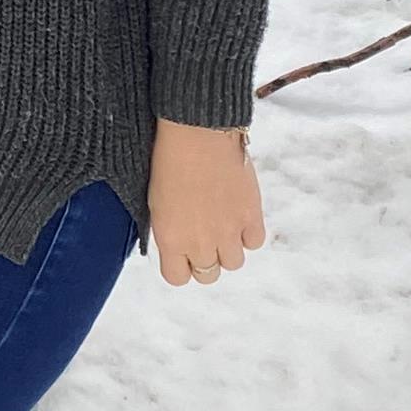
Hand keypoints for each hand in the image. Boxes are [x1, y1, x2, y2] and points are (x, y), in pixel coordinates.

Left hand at [146, 121, 263, 290]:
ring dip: (228, 247)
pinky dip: (248, 232)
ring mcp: (228, 231)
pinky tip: (239, 214)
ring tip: (222, 224)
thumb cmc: (169, 159)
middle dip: (205, 258)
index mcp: (171, 240)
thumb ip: (169, 230)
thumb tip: (179, 243)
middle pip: (208, 274)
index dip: (180, 266)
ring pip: (233, 263)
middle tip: (203, 235)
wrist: (198, 132)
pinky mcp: (251, 216)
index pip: (177, 278)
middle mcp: (200, 242)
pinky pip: (254, 242)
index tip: (181, 252)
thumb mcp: (156, 201)